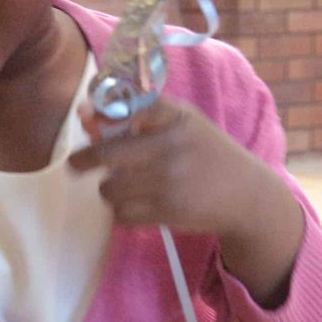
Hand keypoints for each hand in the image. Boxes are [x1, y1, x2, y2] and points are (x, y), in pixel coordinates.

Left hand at [68, 97, 260, 235]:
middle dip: (84, 160)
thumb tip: (84, 117)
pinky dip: (123, 211)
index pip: (126, 107)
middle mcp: (171, 146)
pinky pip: (122, 214)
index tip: (84, 117)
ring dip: (110, 189)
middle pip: (106, 154)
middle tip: (75, 164)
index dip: (100, 113)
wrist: (246, 194)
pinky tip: (138, 204)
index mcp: (176, 117)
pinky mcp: (168, 211)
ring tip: (125, 187)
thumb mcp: (181, 125)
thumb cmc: (204, 153)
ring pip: (110, 188)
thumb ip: (137, 119)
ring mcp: (169, 181)